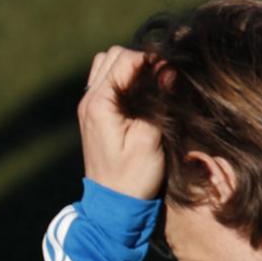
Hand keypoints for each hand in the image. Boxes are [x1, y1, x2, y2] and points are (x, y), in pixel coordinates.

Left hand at [77, 47, 164, 199]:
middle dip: (140, 59)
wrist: (113, 204)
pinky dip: (123, 78)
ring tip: (153, 82)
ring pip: (106, 65)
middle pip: (112, 56)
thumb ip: (158, 102)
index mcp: (100, 104)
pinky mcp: (94, 113)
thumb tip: (169, 70)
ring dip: (130, 67)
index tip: (173, 70)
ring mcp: (89, 106)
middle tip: (164, 75)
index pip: (125, 60)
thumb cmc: (133, 177)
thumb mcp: (150, 140)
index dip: (151, 59)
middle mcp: (89, 100)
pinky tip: (141, 94)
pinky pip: (105, 81)